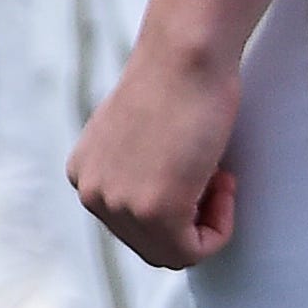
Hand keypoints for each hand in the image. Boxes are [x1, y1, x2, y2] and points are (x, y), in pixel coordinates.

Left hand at [69, 40, 239, 268]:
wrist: (186, 55)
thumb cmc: (176, 81)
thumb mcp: (139, 135)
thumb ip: (138, 170)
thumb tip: (164, 193)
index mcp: (85, 173)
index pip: (131, 224)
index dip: (177, 207)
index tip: (197, 170)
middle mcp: (92, 193)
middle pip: (149, 244)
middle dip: (191, 219)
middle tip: (214, 174)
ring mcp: (120, 206)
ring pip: (171, 252)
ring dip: (207, 220)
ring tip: (217, 173)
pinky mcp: (154, 213)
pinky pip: (192, 252)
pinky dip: (219, 228)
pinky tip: (222, 183)